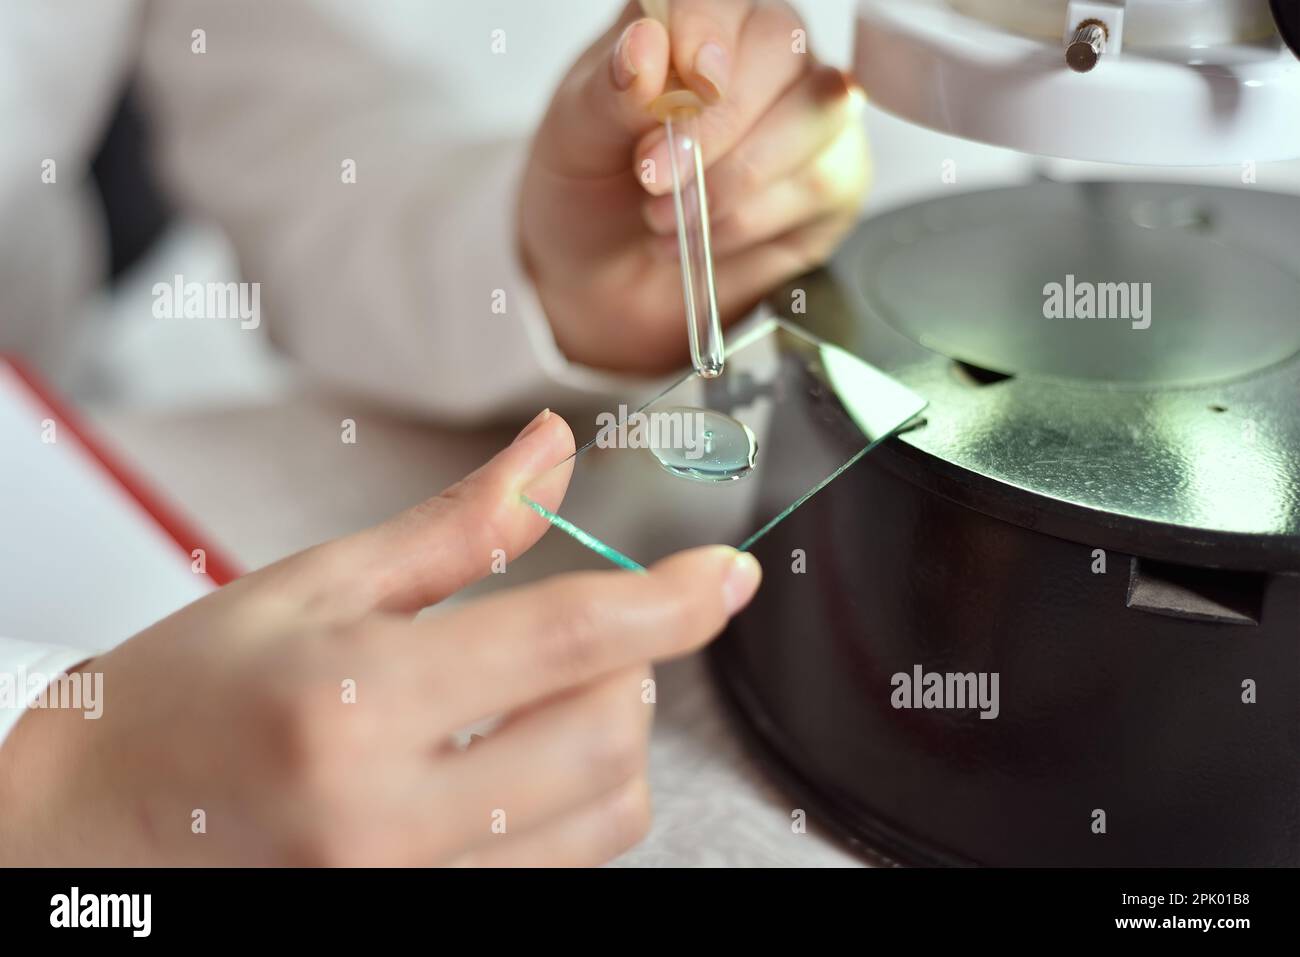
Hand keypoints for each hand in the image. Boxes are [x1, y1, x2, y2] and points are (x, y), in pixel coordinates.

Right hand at [0, 411, 761, 865]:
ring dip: (613, 740)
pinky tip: (521, 762)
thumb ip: (455, 528)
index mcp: (354, 701)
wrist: (92, 832)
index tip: (724, 577)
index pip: (564, 642)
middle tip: (595, 633)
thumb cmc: (185, 698)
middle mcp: (385, 816)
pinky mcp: (420, 919)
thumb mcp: (313, 586)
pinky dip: (577, 805)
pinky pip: (558, 870)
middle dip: (632, 670)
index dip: (668, 602)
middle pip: (604, 739)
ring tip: (549, 697)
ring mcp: (405, 887)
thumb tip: (552, 453)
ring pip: (603, 819)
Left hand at [519, 0, 868, 374]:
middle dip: (717, 126)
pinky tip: (707, 237)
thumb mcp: (576, 139)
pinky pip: (822, 182)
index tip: (690, 82)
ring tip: (668, 217)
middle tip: (654, 178)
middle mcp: (759, 51)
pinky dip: (752, 220)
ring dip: (732, 182)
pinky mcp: (835, 175)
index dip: (709, 30)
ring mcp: (806, 110)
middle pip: (781, 47)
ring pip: (815, 114)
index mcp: (692, 17)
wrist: (609, 275)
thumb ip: (609, 94)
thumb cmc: (595, 188)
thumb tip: (645, 49)